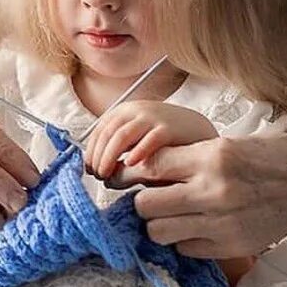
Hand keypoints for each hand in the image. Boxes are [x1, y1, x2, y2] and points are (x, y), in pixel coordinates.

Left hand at [84, 101, 217, 182]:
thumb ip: (116, 149)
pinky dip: (137, 152)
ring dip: (109, 157)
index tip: (89, 170)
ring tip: (108, 175)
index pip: (98, 131)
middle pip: (106, 134)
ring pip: (120, 136)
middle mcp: (134, 111)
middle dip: (98, 157)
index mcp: (123, 112)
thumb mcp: (135, 140)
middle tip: (98, 176)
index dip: (90, 152)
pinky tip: (131, 165)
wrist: (198, 131)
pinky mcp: (168, 127)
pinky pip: (148, 139)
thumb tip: (95, 169)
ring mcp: (151, 117)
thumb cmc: (163, 140)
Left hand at [127, 133, 286, 258]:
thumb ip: (187, 158)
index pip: (150, 168)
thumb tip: (140, 169)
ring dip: (160, 223)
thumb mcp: (227, 144)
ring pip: (159, 232)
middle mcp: (215, 192)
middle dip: (144, 201)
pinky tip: (197, 226)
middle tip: (153, 196)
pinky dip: (185, 238)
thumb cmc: (269, 157)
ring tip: (173, 213)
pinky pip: (185, 248)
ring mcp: (224, 224)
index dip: (134, 172)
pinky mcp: (233, 246)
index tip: (131, 175)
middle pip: (146, 205)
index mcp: (213, 157)